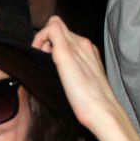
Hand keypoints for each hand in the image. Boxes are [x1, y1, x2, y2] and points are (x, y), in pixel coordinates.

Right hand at [32, 16, 122, 131]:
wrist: (103, 115)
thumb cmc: (83, 94)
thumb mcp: (65, 59)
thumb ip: (57, 36)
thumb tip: (49, 26)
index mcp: (80, 42)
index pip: (54, 24)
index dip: (40, 37)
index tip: (36, 53)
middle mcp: (86, 47)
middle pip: (59, 32)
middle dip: (46, 43)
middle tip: (43, 62)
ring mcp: (89, 59)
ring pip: (65, 44)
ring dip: (53, 52)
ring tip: (51, 69)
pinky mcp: (90, 71)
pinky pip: (72, 57)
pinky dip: (62, 61)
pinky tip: (62, 76)